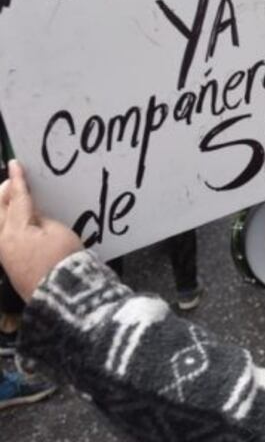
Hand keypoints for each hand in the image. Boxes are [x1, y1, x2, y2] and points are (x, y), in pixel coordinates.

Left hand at [0, 160, 82, 299]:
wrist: (62, 294)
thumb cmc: (64, 260)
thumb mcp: (58, 231)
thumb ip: (41, 218)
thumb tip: (31, 214)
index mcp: (14, 231)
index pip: (16, 199)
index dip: (17, 180)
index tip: (15, 164)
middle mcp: (3, 241)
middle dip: (4, 193)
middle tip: (13, 180)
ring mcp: (4, 254)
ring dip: (4, 208)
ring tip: (14, 198)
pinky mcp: (9, 263)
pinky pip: (4, 234)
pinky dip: (8, 221)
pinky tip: (18, 220)